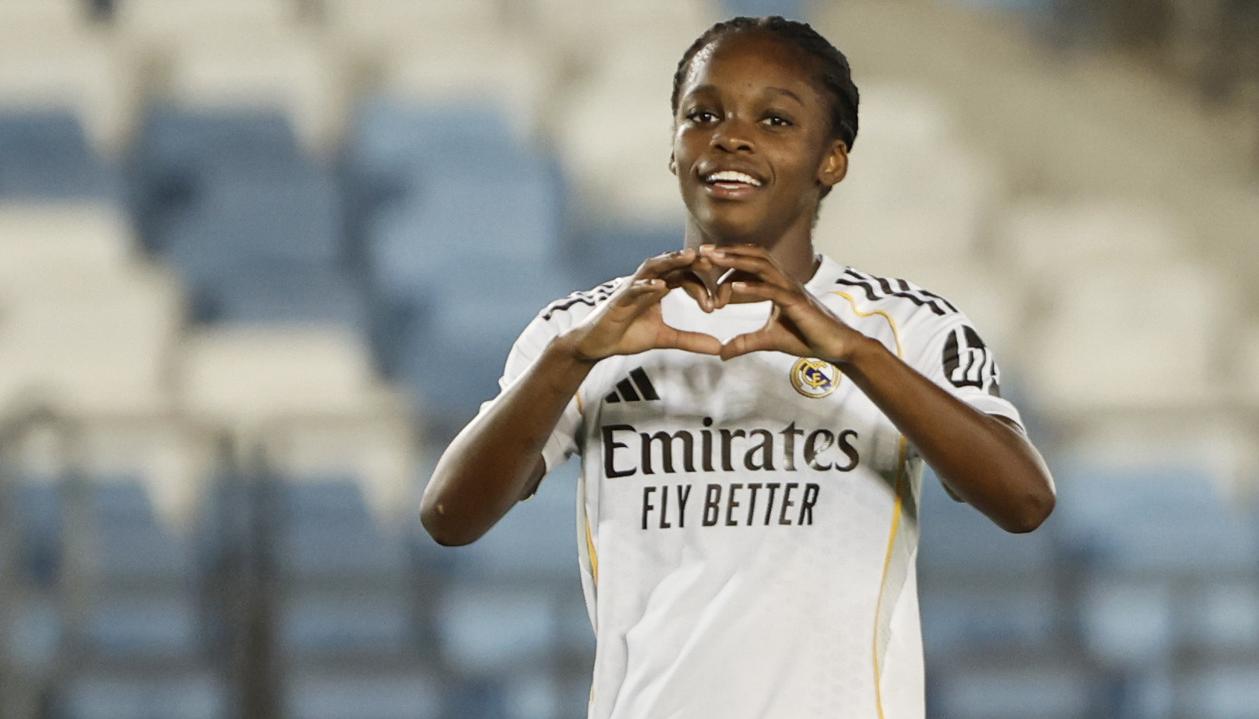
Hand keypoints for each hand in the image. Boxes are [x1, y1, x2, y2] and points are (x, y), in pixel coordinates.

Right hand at [561, 248, 722, 361]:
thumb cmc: (627, 334)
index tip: (717, 304)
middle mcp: (646, 283)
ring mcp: (632, 288)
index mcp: (658, 288)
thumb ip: (690, 340)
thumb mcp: (665, 338)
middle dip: (692, 260)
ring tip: (689, 256)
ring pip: (653, 267)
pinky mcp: (619, 300)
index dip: (702, 285)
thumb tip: (719, 347)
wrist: (596, 345)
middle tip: (714, 259)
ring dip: (671, 260)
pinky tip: (660, 286)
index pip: (684, 276)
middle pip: (672, 264)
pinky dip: (647, 286)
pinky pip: (634, 289)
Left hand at [701, 244, 864, 362]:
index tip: (705, 264)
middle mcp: (784, 281)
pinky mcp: (797, 303)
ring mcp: (791, 289)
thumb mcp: (768, 340)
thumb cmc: (807, 338)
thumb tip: (722, 353)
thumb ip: (745, 342)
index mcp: (777, 284)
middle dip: (728, 251)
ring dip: (736, 261)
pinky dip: (753, 286)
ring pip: (762, 266)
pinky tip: (735, 286)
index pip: (750, 265)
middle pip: (754, 256)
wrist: (837, 347)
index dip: (728, 263)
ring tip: (714, 259)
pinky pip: (773, 290)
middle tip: (702, 250)